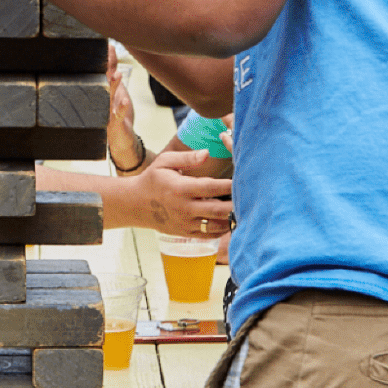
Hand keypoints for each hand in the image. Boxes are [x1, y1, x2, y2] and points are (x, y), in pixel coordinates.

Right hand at [105, 59, 139, 165]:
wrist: (121, 139)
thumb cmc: (118, 112)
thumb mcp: (118, 90)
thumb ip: (113, 72)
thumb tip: (111, 50)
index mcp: (105, 89)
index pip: (105, 70)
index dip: (107, 57)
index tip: (107, 43)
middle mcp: (103, 99)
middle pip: (104, 81)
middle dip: (106, 69)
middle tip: (105, 56)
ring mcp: (107, 111)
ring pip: (109, 97)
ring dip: (113, 86)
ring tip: (116, 75)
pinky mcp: (114, 123)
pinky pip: (117, 115)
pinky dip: (121, 108)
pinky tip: (124, 101)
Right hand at [114, 149, 233, 235]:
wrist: (136, 204)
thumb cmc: (153, 179)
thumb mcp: (165, 162)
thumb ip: (187, 158)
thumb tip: (207, 153)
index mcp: (179, 188)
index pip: (210, 187)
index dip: (228, 185)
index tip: (242, 180)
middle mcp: (183, 208)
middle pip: (217, 210)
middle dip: (235, 205)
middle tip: (250, 199)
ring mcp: (185, 223)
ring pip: (215, 225)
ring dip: (231, 219)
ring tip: (244, 211)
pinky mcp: (186, 233)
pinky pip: (209, 234)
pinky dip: (222, 229)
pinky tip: (230, 221)